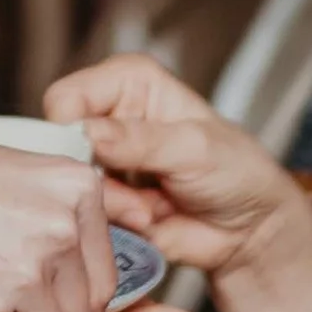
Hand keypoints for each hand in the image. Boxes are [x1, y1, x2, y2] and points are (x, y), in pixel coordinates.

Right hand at [42, 58, 311, 286]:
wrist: (250, 228)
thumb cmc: (235, 170)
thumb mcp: (194, 148)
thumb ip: (140, 140)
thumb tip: (89, 134)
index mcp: (127, 83)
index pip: (67, 98)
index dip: (73, 130)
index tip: (100, 159)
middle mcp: (108, 117)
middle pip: (61, 146)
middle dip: (96, 178)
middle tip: (138, 198)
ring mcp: (104, 163)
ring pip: (71, 186)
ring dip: (111, 207)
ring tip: (151, 211)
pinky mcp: (105, 202)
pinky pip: (84, 217)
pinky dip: (113, 227)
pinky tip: (148, 223)